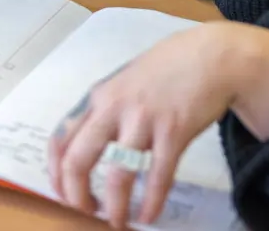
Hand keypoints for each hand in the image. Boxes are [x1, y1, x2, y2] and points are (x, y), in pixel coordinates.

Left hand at [48, 22, 268, 227]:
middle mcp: (115, 107)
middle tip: (86, 213)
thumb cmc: (170, 67)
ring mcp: (144, 119)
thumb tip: (90, 143)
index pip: (60, 139)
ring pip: (118, 175)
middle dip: (77, 196)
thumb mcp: (127, 79)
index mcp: (99, 96)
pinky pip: (158, 176)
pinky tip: (149, 215)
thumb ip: (108, 107)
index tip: (62, 194)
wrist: (213, 55)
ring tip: (117, 223)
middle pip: (79, 160)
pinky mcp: (174, 131)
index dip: (56, 173)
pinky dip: (152, 202)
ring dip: (115, 207)